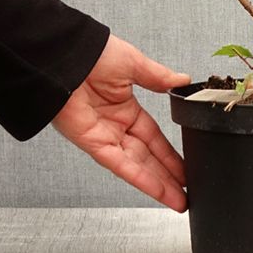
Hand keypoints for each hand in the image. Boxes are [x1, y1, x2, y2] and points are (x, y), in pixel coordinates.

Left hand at [52, 34, 190, 211]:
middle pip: (147, 156)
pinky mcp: (93, 143)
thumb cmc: (92, 53)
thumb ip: (158, 77)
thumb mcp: (134, 63)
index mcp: (125, 106)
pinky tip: (157, 189)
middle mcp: (115, 125)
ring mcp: (104, 136)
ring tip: (178, 199)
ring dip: (158, 184)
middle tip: (187, 190)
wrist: (65, 56)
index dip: (169, 152)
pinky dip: (139, 178)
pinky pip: (120, 164)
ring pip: (136, 165)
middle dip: (167, 175)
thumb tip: (181, 80)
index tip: (186, 165)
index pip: (153, 136)